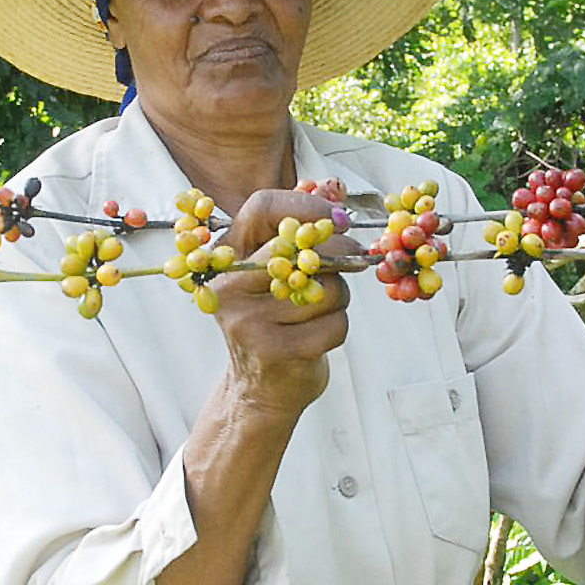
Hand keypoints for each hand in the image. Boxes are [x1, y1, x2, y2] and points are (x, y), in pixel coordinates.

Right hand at [213, 188, 360, 418]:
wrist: (260, 391)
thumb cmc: (276, 323)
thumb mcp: (277, 275)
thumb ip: (300, 234)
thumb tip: (335, 193)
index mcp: (227, 258)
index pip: (262, 207)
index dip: (306, 205)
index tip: (338, 218)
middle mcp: (230, 285)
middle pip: (304, 247)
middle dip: (342, 252)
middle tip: (357, 260)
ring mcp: (247, 320)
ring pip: (328, 289)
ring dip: (340, 300)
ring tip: (320, 313)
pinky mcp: (273, 350)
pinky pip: (334, 324)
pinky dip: (338, 329)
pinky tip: (318, 339)